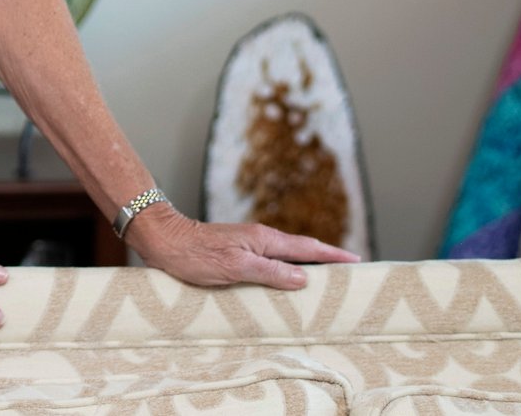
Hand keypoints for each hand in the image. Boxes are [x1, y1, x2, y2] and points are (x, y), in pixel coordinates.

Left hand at [126, 204, 360, 289]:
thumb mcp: (234, 267)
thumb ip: (270, 272)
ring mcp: (248, 244)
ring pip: (286, 256)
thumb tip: (304, 278)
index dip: (333, 256)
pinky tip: (286, 281)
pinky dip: (286, 270)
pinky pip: (271, 262)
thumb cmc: (194, 255)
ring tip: (326, 280)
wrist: (163, 240)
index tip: (358, 261)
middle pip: (301, 250)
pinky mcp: (237, 252)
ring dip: (307, 266)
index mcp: (264, 240)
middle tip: (351, 272)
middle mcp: (260, 239)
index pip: (307, 249)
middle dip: (327, 260)